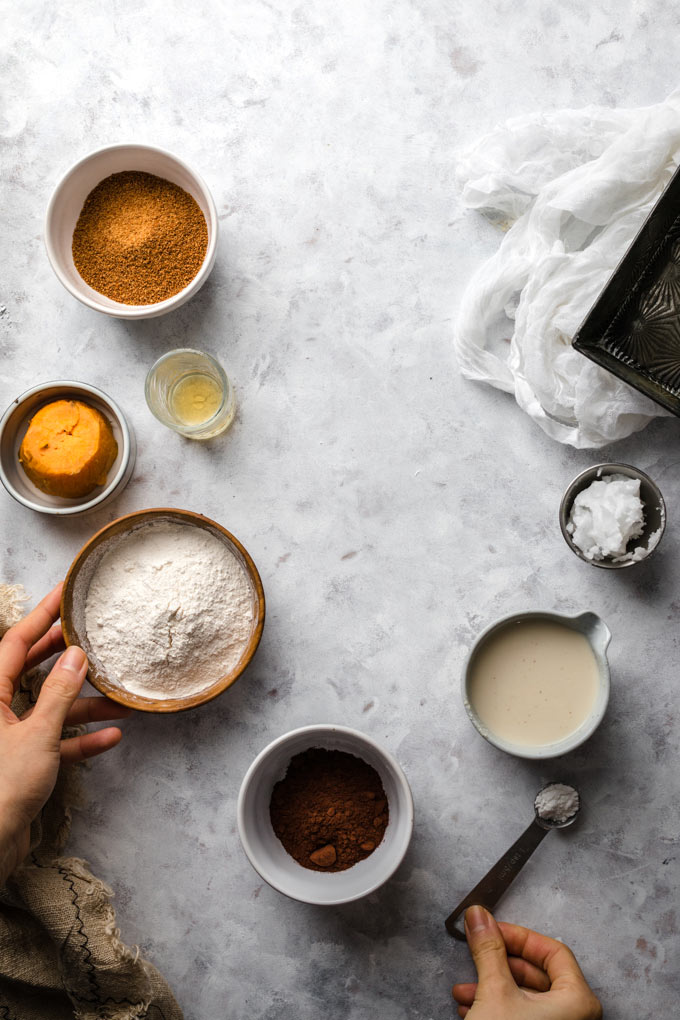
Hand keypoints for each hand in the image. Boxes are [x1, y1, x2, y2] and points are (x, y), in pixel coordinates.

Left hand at [0, 583, 130, 882]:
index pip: (15, 642)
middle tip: (93, 635)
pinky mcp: (21, 763)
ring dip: (84, 704)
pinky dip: (81, 739)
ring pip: (49, 708)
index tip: (65, 594)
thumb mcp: (38, 734)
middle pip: (32, 670)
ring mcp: (9, 737)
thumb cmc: (2, 788)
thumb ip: (59, 693)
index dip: (42, 616)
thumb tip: (75, 655)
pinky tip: (110, 737)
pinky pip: (55, 741)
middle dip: (66, 656)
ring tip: (118, 697)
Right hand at [452, 906, 601, 1019]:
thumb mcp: (495, 991)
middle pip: (537, 972)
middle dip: (500, 963)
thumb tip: (479, 916)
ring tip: (465, 989)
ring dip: (492, 986)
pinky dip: (498, 1006)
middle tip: (478, 951)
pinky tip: (471, 1007)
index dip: (519, 936)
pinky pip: (523, 1015)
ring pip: (526, 996)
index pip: (552, 950)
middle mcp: (575, 1016)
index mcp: (578, 1000)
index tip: (493, 930)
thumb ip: (488, 950)